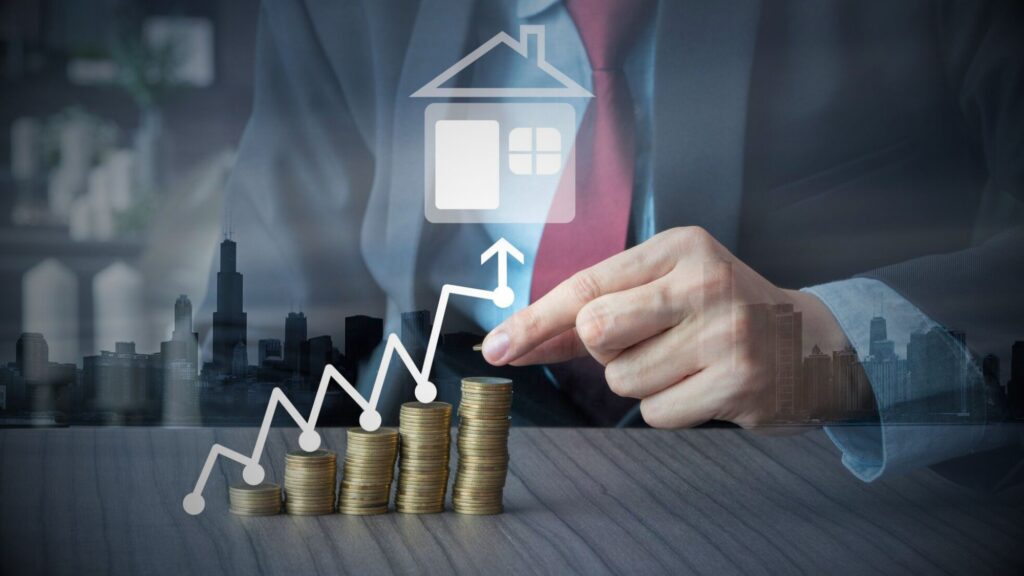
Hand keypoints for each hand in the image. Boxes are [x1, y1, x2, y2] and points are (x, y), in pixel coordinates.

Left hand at [481, 227, 849, 428]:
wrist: (811, 346)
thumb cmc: (720, 314)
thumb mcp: (667, 289)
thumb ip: (593, 311)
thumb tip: (510, 342)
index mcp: (680, 247)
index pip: (587, 285)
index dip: (534, 319)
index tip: (495, 346)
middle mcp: (704, 282)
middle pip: (596, 329)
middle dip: (604, 349)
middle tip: (646, 341)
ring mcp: (726, 334)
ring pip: (623, 379)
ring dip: (641, 381)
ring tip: (686, 363)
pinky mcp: (739, 384)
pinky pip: (657, 413)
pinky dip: (669, 407)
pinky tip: (703, 387)